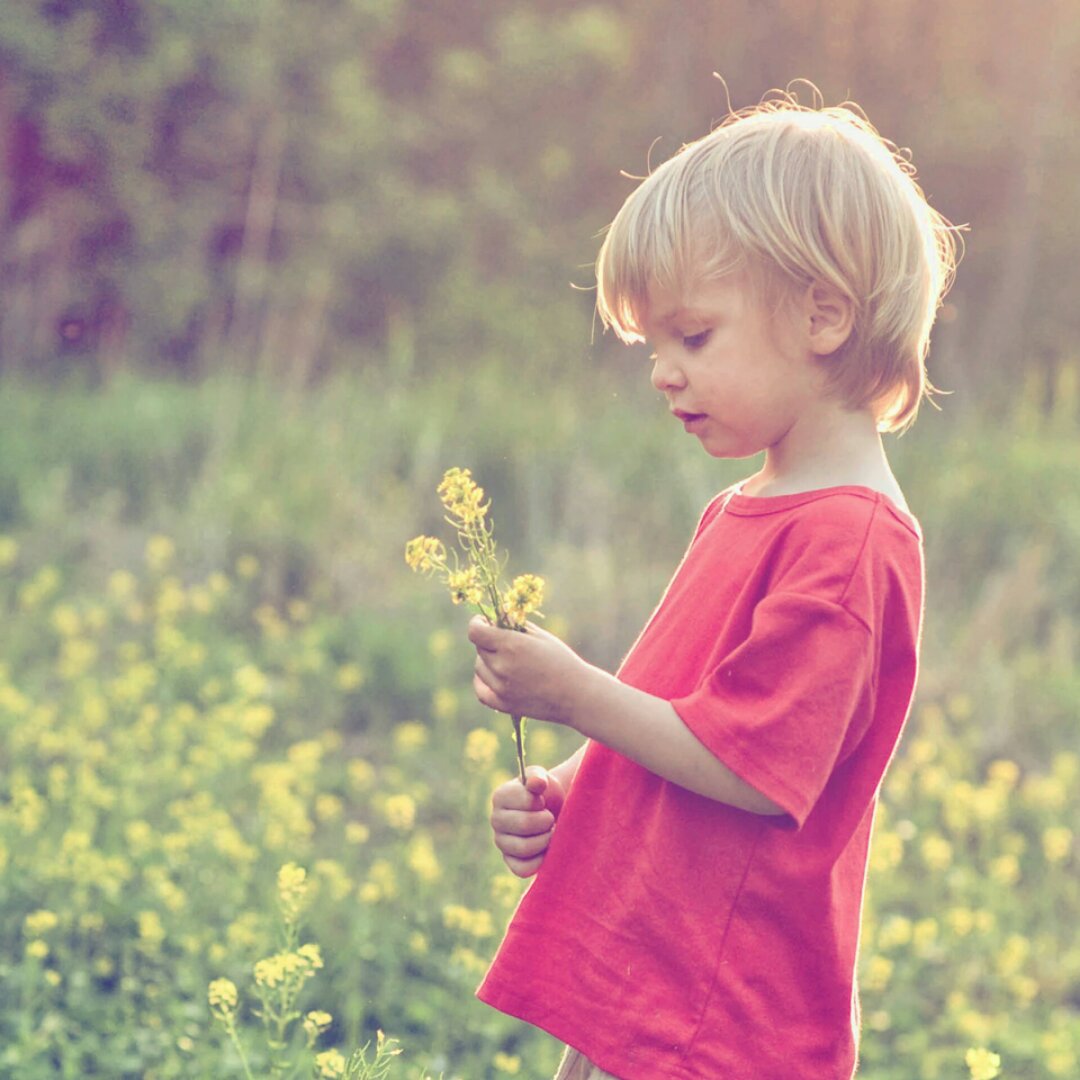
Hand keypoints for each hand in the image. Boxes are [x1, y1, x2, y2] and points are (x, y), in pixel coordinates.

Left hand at [469, 616, 588, 725]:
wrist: (575, 694)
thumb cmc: (561, 660)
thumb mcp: (540, 635)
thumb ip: (516, 623)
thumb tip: (497, 613)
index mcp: (511, 645)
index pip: (475, 631)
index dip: (477, 623)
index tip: (484, 622)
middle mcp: (502, 666)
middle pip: (479, 648)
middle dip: (488, 641)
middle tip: (505, 641)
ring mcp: (501, 687)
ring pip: (479, 667)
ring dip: (487, 660)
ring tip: (508, 659)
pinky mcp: (503, 704)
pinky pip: (480, 689)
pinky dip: (483, 680)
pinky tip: (494, 675)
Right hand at [490, 766, 566, 876]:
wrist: (551, 810)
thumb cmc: (545, 793)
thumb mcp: (543, 779)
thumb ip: (538, 777)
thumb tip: (535, 783)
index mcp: (501, 796)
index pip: (526, 801)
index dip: (540, 802)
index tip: (542, 801)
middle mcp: (496, 820)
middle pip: (524, 825)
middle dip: (545, 821)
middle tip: (550, 818)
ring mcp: (502, 842)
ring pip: (523, 848)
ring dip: (545, 840)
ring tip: (550, 832)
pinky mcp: (510, 861)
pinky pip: (522, 868)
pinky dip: (539, 860)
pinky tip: (546, 849)